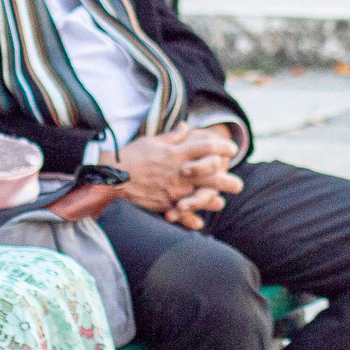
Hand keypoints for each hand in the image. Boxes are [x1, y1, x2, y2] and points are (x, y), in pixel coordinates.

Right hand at [118, 124, 244, 225]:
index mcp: (177, 152)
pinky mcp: (163, 202)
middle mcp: (179, 170)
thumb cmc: (131, 155)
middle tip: (238, 185)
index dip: (222, 146)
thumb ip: (173, 136)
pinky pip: (181, 212)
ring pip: (200, 195)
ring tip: (220, 203)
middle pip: (211, 173)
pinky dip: (190, 219)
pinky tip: (199, 223)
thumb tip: (186, 126)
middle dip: (227, 179)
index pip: (206, 147)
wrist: (112, 175)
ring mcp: (173, 188)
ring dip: (213, 201)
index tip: (232, 149)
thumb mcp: (153, 141)